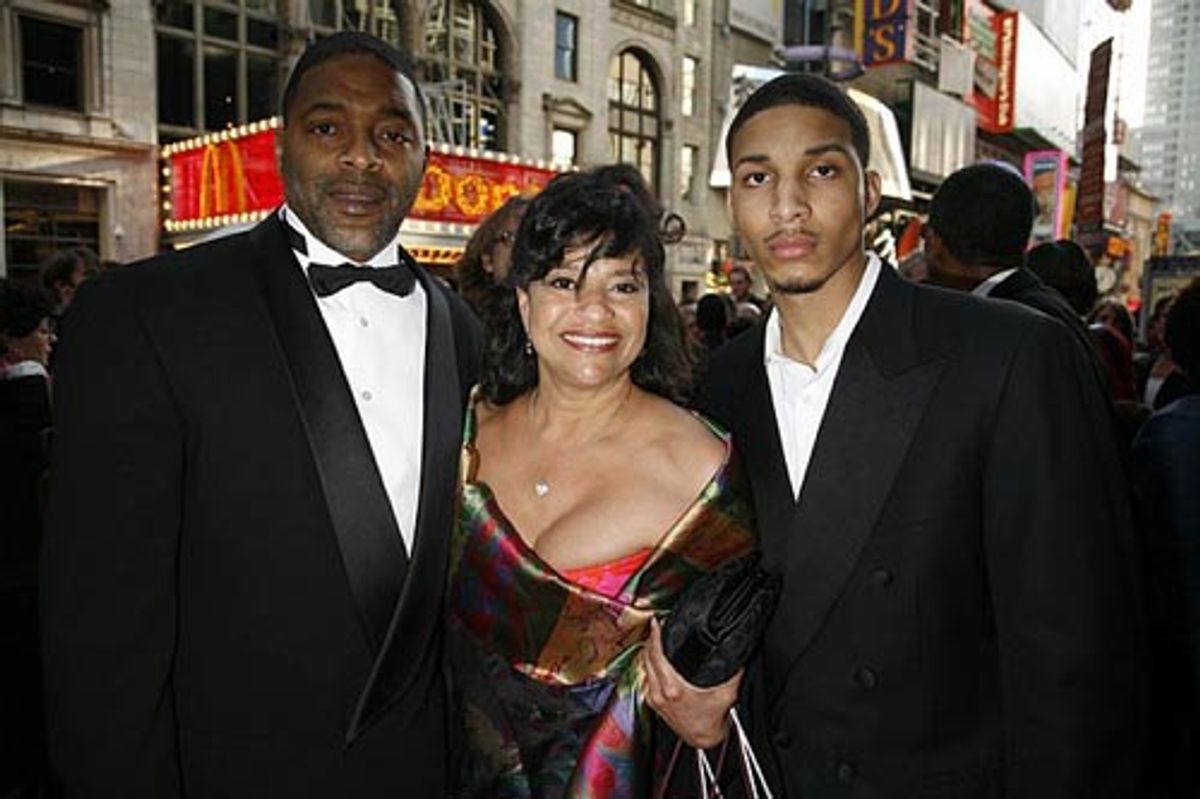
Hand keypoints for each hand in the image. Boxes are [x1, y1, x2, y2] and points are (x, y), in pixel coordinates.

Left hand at [641, 617, 741, 748]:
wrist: (703, 738)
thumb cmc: (712, 719)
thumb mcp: (727, 691)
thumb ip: (734, 670)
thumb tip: (738, 650)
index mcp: (672, 687)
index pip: (656, 654)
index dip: (655, 635)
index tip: (657, 622)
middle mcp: (659, 693)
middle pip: (647, 657)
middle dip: (652, 639)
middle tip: (658, 627)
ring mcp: (654, 698)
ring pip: (644, 667)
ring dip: (649, 652)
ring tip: (656, 640)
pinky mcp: (653, 703)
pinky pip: (646, 677)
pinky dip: (649, 665)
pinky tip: (656, 660)